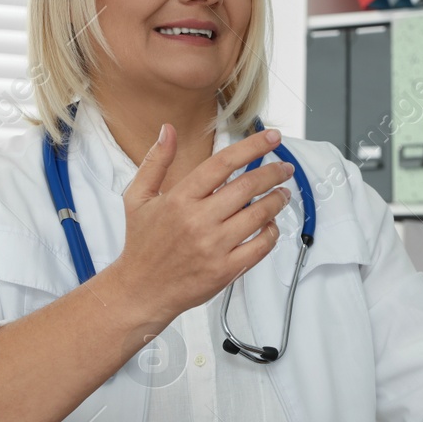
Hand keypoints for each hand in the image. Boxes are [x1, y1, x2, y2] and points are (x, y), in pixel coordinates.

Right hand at [108, 124, 295, 322]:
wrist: (140, 290)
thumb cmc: (141, 244)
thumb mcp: (138, 197)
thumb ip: (156, 161)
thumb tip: (168, 130)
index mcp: (179, 199)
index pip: (223, 163)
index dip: (252, 147)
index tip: (272, 138)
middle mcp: (198, 221)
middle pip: (248, 187)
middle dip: (273, 173)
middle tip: (284, 169)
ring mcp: (214, 247)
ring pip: (259, 215)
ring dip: (277, 200)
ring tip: (282, 194)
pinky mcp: (225, 270)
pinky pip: (261, 246)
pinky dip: (272, 232)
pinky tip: (271, 224)